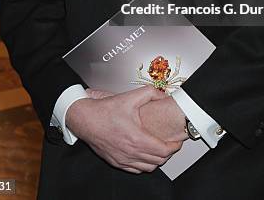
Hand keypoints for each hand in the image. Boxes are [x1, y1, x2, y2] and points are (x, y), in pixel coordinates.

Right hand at [65, 86, 181, 172]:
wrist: (86, 119)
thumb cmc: (105, 110)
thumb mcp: (130, 97)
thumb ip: (150, 93)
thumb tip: (164, 96)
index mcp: (137, 138)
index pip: (163, 151)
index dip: (174, 147)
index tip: (177, 141)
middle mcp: (131, 152)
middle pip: (158, 161)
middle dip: (168, 153)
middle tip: (171, 143)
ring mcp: (123, 159)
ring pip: (147, 168)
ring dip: (156, 160)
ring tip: (160, 149)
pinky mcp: (116, 162)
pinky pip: (135, 170)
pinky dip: (144, 165)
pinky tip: (144, 155)